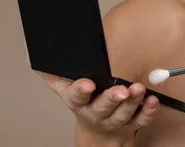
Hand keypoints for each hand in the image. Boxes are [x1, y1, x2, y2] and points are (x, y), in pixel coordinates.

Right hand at [26, 47, 157, 141]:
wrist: (97, 131)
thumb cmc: (83, 100)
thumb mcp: (64, 86)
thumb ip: (51, 71)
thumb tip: (32, 54)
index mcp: (78, 101)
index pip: (77, 97)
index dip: (81, 91)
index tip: (88, 84)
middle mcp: (95, 113)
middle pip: (103, 107)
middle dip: (112, 98)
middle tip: (121, 90)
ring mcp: (114, 120)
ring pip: (123, 113)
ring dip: (132, 101)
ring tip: (138, 89)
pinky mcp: (132, 122)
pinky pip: (141, 119)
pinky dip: (148, 110)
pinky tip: (152, 100)